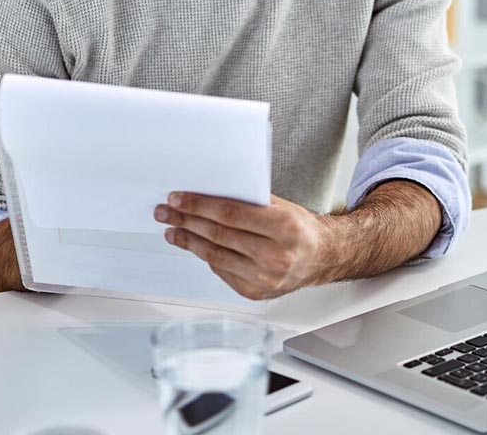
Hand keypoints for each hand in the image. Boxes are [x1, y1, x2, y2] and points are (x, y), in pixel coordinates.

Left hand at [154, 193, 332, 299]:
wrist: (320, 257)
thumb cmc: (299, 228)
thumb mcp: (281, 206)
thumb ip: (249, 202)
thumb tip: (206, 193)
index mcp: (284, 227)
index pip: (231, 214)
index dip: (200, 205)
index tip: (178, 198)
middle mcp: (276, 256)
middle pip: (219, 235)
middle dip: (186, 221)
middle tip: (166, 211)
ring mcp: (264, 278)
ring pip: (214, 255)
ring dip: (188, 240)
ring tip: (172, 228)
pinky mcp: (254, 292)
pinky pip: (221, 270)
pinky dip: (205, 256)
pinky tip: (193, 244)